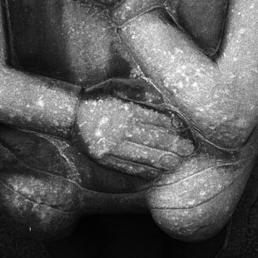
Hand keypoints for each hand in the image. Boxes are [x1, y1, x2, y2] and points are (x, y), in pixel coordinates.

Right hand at [73, 92, 194, 179]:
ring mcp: (112, 147)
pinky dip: (143, 171)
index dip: (173, 128)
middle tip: (188, 152)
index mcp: (126, 111)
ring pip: (143, 157)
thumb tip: (161, 98)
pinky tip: (154, 172)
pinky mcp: (104, 158)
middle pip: (154, 141)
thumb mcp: (116, 85)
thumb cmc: (96, 96)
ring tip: (175, 163)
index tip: (185, 133)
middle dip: (173, 147)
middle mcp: (121, 130)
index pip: (156, 122)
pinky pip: (127, 167)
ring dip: (161, 162)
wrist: (69, 113)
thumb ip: (138, 90)